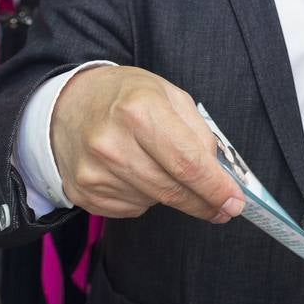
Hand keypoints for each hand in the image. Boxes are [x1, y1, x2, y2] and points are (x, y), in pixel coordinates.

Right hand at [50, 65, 244, 221]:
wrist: (68, 104)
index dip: (215, 188)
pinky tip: (137, 174)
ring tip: (164, 168)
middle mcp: (112, 144)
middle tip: (223, 207)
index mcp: (139, 111)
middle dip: (204, 202)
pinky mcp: (85, 193)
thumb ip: (198, 132)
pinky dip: (146, 197)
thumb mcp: (168, 95)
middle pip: (173, 189)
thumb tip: (218, 172)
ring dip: (172, 194)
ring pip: (154, 201)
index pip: (188, 163)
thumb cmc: (126, 96)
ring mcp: (95, 172)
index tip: (234, 202)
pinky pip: (132, 209)